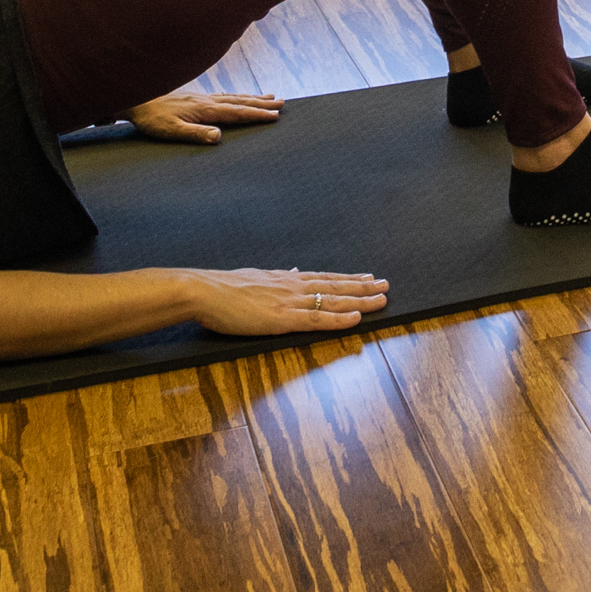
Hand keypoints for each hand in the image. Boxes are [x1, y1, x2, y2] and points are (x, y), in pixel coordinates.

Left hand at [124, 89, 282, 142]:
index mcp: (204, 110)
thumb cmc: (151, 119)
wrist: (136, 100)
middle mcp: (206, 100)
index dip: (257, 114)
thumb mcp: (171, 131)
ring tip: (270, 96)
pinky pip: (223, 95)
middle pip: (240, 101)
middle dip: (262, 103)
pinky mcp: (195, 97)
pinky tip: (238, 97)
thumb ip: (195, 134)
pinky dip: (237, 95)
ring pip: (233, 96)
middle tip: (283, 103)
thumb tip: (219, 136)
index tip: (275, 116)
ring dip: (253, 97)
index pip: (236, 112)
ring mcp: (201, 97)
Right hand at [174, 267, 389, 335]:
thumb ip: (275, 277)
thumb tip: (292, 271)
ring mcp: (291, 302)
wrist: (204, 291)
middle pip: (336, 286)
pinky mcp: (283, 319)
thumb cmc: (222, 288)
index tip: (366, 276)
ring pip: (334, 300)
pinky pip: (319, 319)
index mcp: (285, 278)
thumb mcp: (254, 276)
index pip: (324, 278)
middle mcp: (293, 286)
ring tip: (382, 298)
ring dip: (361, 300)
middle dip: (363, 287)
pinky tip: (358, 318)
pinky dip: (340, 319)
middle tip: (386, 285)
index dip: (347, 279)